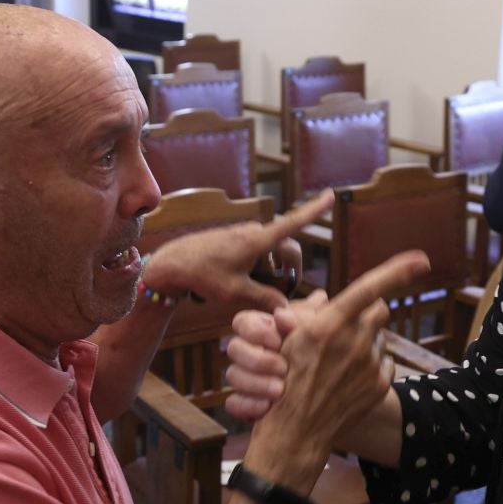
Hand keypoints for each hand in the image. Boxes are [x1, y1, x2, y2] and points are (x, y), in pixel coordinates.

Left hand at [141, 192, 330, 312]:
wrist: (171, 263)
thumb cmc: (202, 275)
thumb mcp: (235, 292)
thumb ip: (264, 298)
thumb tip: (287, 308)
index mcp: (257, 240)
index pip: (293, 222)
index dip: (314, 211)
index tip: (331, 195)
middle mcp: (253, 233)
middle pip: (287, 248)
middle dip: (290, 269)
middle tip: (284, 292)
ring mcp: (243, 236)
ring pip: (271, 254)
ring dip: (271, 272)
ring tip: (253, 292)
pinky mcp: (234, 242)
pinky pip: (257, 254)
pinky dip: (258, 269)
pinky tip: (241, 284)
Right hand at [224, 301, 308, 421]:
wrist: (325, 396)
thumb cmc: (319, 355)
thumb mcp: (316, 333)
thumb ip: (304, 319)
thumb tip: (289, 312)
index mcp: (262, 329)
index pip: (242, 322)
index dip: (255, 331)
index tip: (278, 341)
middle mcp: (248, 352)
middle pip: (234, 348)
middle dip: (258, 359)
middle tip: (283, 369)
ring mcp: (244, 378)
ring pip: (232, 375)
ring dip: (256, 383)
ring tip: (280, 391)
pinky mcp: (243, 403)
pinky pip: (232, 403)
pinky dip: (248, 405)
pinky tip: (268, 407)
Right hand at [250, 250, 429, 481]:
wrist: (296, 430)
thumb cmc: (284, 380)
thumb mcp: (289, 340)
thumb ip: (312, 315)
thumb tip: (325, 298)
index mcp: (328, 325)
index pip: (368, 288)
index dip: (397, 271)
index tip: (420, 260)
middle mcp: (353, 342)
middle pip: (380, 309)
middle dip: (369, 311)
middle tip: (350, 325)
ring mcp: (369, 364)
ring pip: (380, 337)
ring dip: (367, 341)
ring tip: (342, 360)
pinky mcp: (380, 384)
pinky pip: (384, 362)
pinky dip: (372, 365)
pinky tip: (350, 378)